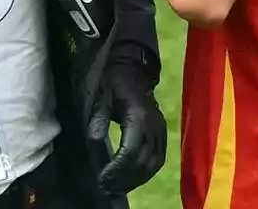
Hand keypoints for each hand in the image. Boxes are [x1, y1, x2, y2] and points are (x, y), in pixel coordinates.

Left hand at [87, 63, 167, 193]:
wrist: (132, 69)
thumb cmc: (113, 82)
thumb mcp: (100, 99)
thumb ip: (98, 122)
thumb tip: (94, 146)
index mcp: (138, 117)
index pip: (130, 152)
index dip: (117, 169)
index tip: (102, 179)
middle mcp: (154, 125)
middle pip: (143, 162)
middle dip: (124, 179)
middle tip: (106, 188)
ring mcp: (161, 130)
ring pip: (153, 164)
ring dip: (135, 180)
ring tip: (116, 187)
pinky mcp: (163, 133)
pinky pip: (158, 159)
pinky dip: (145, 173)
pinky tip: (131, 178)